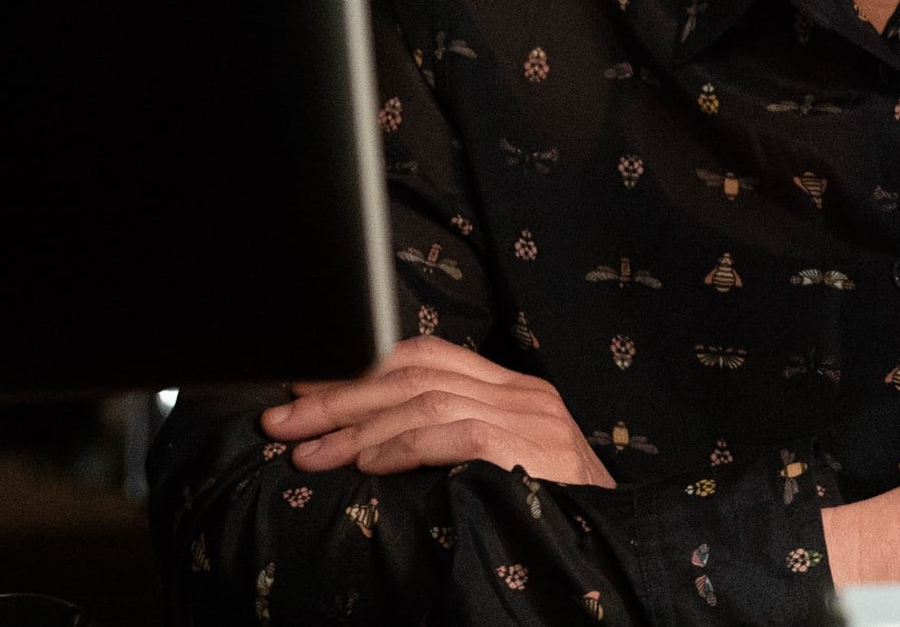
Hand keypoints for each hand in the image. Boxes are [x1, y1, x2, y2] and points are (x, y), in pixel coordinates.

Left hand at [259, 336, 613, 486]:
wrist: (618, 545)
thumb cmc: (552, 515)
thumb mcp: (504, 466)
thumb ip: (456, 443)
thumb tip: (372, 444)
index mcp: (514, 389)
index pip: (424, 355)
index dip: (356, 367)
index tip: (301, 387)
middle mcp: (523, 393)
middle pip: (412, 373)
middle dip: (336, 396)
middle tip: (281, 420)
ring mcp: (531, 418)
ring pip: (423, 400)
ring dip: (354, 427)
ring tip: (306, 452)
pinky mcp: (532, 450)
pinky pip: (454, 435)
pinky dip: (402, 445)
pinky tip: (365, 463)